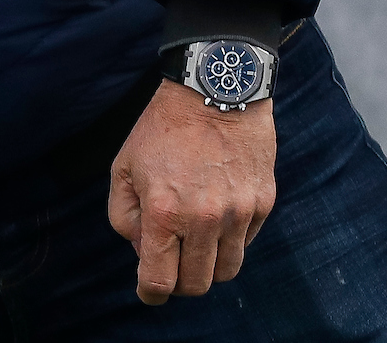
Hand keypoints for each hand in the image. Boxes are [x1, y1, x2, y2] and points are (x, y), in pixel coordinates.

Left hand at [109, 81, 276, 303]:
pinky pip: (246, 242)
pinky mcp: (263, 205)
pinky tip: (214, 217)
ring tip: (193, 244)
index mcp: (165, 212)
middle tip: (170, 267)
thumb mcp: (123, 166)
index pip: (160, 278)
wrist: (214, 92)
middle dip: (179, 283)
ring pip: (226, 270)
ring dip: (207, 266)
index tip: (149, 294)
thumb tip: (142, 248)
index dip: (151, 293)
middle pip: (197, 284)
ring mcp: (239, 214)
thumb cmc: (162, 129)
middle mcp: (205, 220)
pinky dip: (228, 241)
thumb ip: (124, 214)